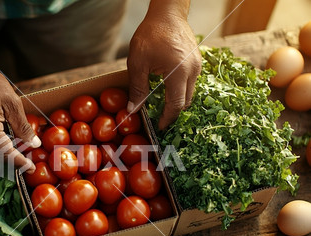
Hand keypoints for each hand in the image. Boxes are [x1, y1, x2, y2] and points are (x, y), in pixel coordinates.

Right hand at [0, 63, 39, 172]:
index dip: (20, 163)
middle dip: (12, 159)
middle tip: (28, 157)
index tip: (31, 169)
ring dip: (1, 153)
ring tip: (16, 148)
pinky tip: (2, 140)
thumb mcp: (12, 103)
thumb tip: (33, 144)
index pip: (5, 154)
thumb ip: (22, 127)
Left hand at [127, 12, 200, 129]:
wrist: (168, 13)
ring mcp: (197, 66)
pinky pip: (190, 82)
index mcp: (179, 73)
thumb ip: (137, 88)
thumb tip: (133, 110)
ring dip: (177, 101)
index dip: (167, 118)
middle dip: (173, 112)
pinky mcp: (197, 62)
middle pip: (186, 102)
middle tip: (159, 119)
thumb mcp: (138, 63)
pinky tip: (167, 89)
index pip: (176, 105)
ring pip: (189, 93)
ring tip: (161, 105)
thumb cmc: (151, 34)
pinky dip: (180, 90)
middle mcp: (193, 71)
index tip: (159, 126)